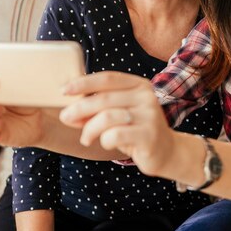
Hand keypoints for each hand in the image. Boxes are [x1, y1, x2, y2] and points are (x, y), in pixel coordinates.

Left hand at [59, 71, 177, 176]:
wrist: (166, 151)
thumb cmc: (135, 130)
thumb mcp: (118, 113)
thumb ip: (98, 108)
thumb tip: (67, 111)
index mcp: (138, 84)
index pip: (107, 78)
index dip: (84, 83)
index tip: (64, 90)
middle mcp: (146, 96)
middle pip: (104, 99)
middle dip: (79, 108)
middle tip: (65, 118)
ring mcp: (149, 115)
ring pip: (107, 117)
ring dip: (90, 129)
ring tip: (85, 138)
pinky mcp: (149, 135)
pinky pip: (116, 135)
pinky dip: (105, 140)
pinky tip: (106, 143)